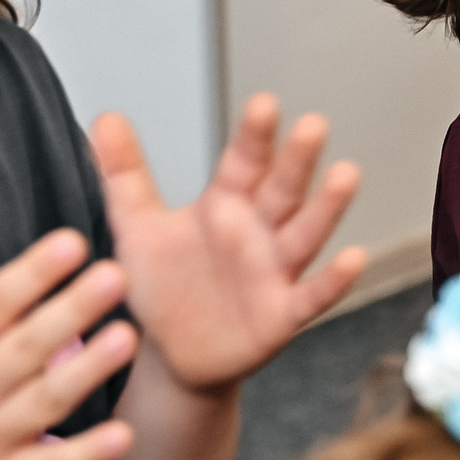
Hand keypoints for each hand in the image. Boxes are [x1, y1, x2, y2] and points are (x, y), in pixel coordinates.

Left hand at [92, 94, 366, 393]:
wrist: (174, 355)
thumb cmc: (165, 287)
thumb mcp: (137, 228)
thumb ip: (124, 174)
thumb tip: (104, 117)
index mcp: (226, 204)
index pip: (244, 162)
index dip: (254, 136)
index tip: (264, 104)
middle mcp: (258, 231)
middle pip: (282, 189)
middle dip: (297, 159)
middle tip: (313, 125)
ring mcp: (275, 272)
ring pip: (306, 234)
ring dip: (327, 207)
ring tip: (347, 174)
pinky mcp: (283, 314)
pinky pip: (312, 296)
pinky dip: (334, 280)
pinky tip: (355, 258)